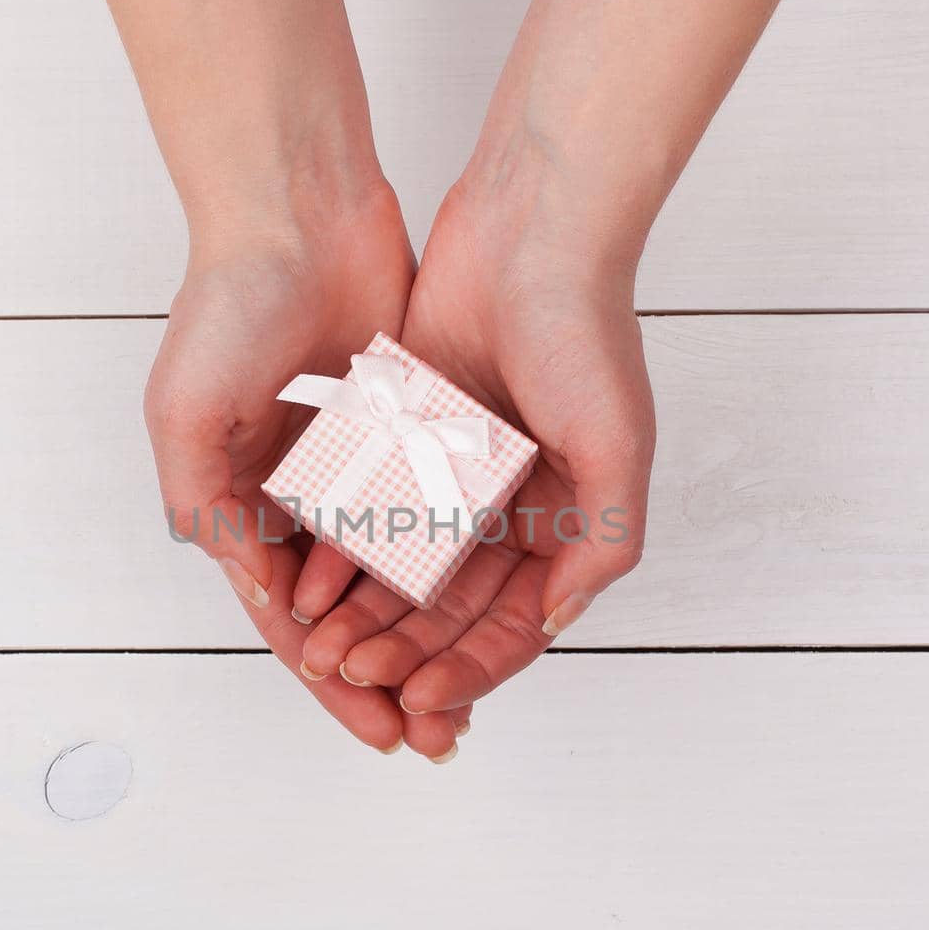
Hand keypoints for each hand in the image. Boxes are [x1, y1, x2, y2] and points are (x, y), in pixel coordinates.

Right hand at [144, 182, 418, 752]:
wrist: (294, 207)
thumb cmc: (225, 304)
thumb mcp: (186, 414)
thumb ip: (207, 508)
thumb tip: (259, 596)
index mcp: (238, 506)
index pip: (293, 623)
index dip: (334, 683)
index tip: (382, 732)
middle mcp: (297, 497)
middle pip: (351, 614)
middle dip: (390, 675)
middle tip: (438, 733)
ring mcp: (354, 465)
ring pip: (398, 574)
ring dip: (426, 633)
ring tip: (467, 688)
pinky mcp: (403, 427)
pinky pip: (432, 508)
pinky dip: (451, 560)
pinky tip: (487, 603)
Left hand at [297, 153, 655, 753]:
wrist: (531, 229)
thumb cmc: (587, 331)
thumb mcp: (618, 446)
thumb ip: (601, 542)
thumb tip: (557, 623)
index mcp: (564, 522)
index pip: (512, 623)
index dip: (469, 669)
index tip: (422, 700)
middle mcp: (508, 507)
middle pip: (450, 608)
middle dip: (405, 651)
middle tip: (355, 678)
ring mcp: (454, 473)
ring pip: (402, 569)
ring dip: (367, 614)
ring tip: (323, 648)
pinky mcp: (405, 435)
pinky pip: (368, 509)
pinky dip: (343, 551)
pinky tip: (310, 582)